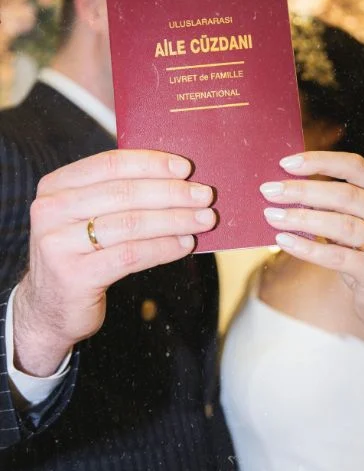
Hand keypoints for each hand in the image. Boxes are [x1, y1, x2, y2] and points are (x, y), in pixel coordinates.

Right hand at [14, 149, 215, 375]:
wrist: (52, 306)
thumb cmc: (84, 252)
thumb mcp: (89, 216)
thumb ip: (120, 194)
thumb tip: (180, 178)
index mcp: (56, 186)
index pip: (109, 164)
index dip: (151, 164)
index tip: (185, 168)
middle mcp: (50, 211)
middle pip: (125, 193)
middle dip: (172, 193)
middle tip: (205, 195)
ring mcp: (58, 244)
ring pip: (131, 224)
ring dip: (175, 220)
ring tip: (205, 219)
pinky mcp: (74, 275)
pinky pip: (131, 255)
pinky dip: (164, 248)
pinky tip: (186, 244)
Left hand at [261, 151, 363, 331]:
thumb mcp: (359, 223)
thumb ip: (336, 204)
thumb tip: (286, 186)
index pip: (358, 168)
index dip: (322, 161)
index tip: (286, 163)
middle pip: (347, 195)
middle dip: (303, 191)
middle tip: (269, 191)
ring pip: (342, 225)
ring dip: (302, 218)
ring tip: (272, 215)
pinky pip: (337, 257)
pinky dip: (306, 248)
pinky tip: (283, 240)